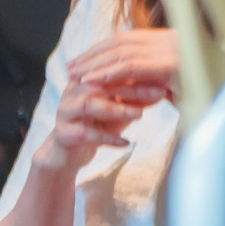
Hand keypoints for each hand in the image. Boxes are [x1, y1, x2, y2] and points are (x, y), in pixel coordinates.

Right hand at [39, 28, 177, 170]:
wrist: (66, 154)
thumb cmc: (94, 127)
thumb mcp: (117, 112)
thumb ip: (133, 101)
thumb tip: (160, 91)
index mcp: (85, 81)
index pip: (110, 71)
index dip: (135, 73)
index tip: (162, 78)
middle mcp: (72, 93)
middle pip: (100, 84)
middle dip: (131, 88)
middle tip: (156, 93)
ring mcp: (65, 112)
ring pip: (89, 104)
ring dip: (116, 108)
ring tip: (139, 115)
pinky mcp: (62, 133)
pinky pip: (85, 133)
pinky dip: (107, 137)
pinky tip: (126, 142)